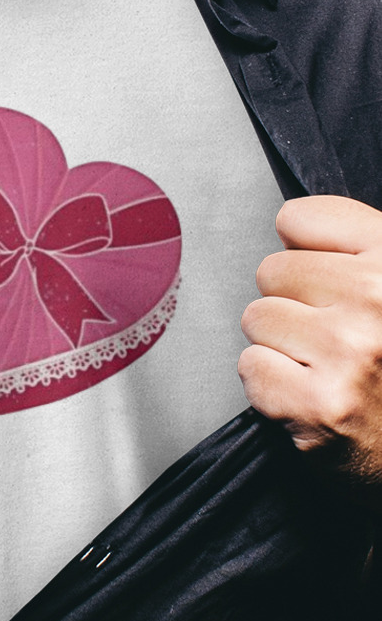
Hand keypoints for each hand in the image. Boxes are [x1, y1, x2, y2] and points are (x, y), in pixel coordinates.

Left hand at [240, 195, 381, 501]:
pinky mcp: (319, 403)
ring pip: (256, 318)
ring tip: (323, 365)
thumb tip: (287, 225)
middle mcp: (378, 299)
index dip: (301, 249)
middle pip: (271, 270)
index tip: (323, 277)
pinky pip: (251, 366)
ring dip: (279, 344)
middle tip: (330, 336)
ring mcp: (349, 352)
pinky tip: (309, 392)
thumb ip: (352, 247)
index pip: (299, 218)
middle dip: (290, 302)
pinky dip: (270, 384)